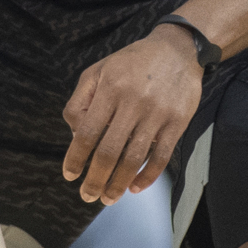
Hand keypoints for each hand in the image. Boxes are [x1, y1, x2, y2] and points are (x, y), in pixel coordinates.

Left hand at [62, 23, 202, 204]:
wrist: (178, 49)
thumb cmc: (133, 62)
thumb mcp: (99, 70)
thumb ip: (81, 100)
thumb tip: (76, 134)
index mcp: (110, 89)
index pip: (88, 131)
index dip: (76, 157)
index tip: (70, 175)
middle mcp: (132, 102)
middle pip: (109, 151)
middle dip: (95, 179)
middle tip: (88, 195)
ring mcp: (157, 114)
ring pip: (134, 158)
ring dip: (118, 183)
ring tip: (108, 197)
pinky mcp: (177, 123)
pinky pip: (161, 157)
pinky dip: (147, 177)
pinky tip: (135, 187)